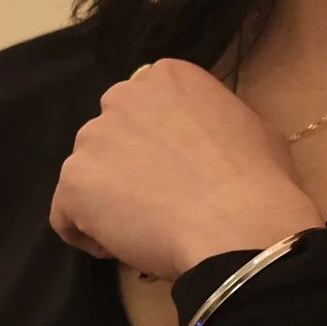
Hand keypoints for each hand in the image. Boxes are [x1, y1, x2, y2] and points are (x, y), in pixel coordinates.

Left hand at [50, 61, 318, 279]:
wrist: (238, 225)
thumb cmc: (259, 181)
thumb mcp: (254, 130)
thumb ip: (217, 123)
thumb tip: (212, 143)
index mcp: (169, 78)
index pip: (146, 110)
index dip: (160, 146)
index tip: (179, 174)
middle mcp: (123, 97)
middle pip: (112, 137)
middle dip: (128, 168)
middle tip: (160, 203)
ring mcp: (92, 138)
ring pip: (89, 175)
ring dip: (108, 201)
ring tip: (144, 231)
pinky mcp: (73, 181)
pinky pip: (66, 214)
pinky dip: (87, 233)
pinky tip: (120, 247)